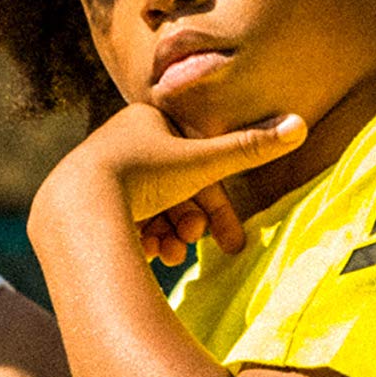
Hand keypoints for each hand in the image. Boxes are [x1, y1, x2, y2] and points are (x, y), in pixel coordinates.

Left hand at [37, 101, 307, 262]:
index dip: (218, 206)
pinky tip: (147, 255)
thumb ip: (251, 148)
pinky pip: (124, 223)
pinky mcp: (81, 203)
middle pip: (174, 192)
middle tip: (193, 249)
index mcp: (147, 120)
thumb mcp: (203, 164)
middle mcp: (121, 142)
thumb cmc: (141, 176)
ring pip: (151, 211)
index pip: (197, 164)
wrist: (74, 206)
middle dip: (190, 225)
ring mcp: (99, 174)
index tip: (231, 244)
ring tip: (168, 256)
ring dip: (170, 237)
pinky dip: (143, 241)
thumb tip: (301, 124)